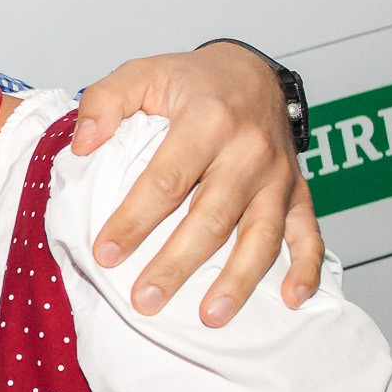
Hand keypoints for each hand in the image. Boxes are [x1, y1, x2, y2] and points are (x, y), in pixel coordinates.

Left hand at [73, 44, 321, 324]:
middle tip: (145, 300)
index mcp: (208, 119)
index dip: (134, 220)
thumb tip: (83, 145)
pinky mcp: (299, 192)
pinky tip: (291, 300)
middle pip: (211, 217)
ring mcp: (278, 176)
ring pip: (260, 235)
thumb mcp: (141, 74)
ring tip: (210, 317)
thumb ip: (104, 102)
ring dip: (237, 280)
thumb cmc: (192, 82)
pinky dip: (305, 268)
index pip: (166, 180)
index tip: (106, 254)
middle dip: (177, 264)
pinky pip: (308, 233)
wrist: (253, 73)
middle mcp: (249, 150)